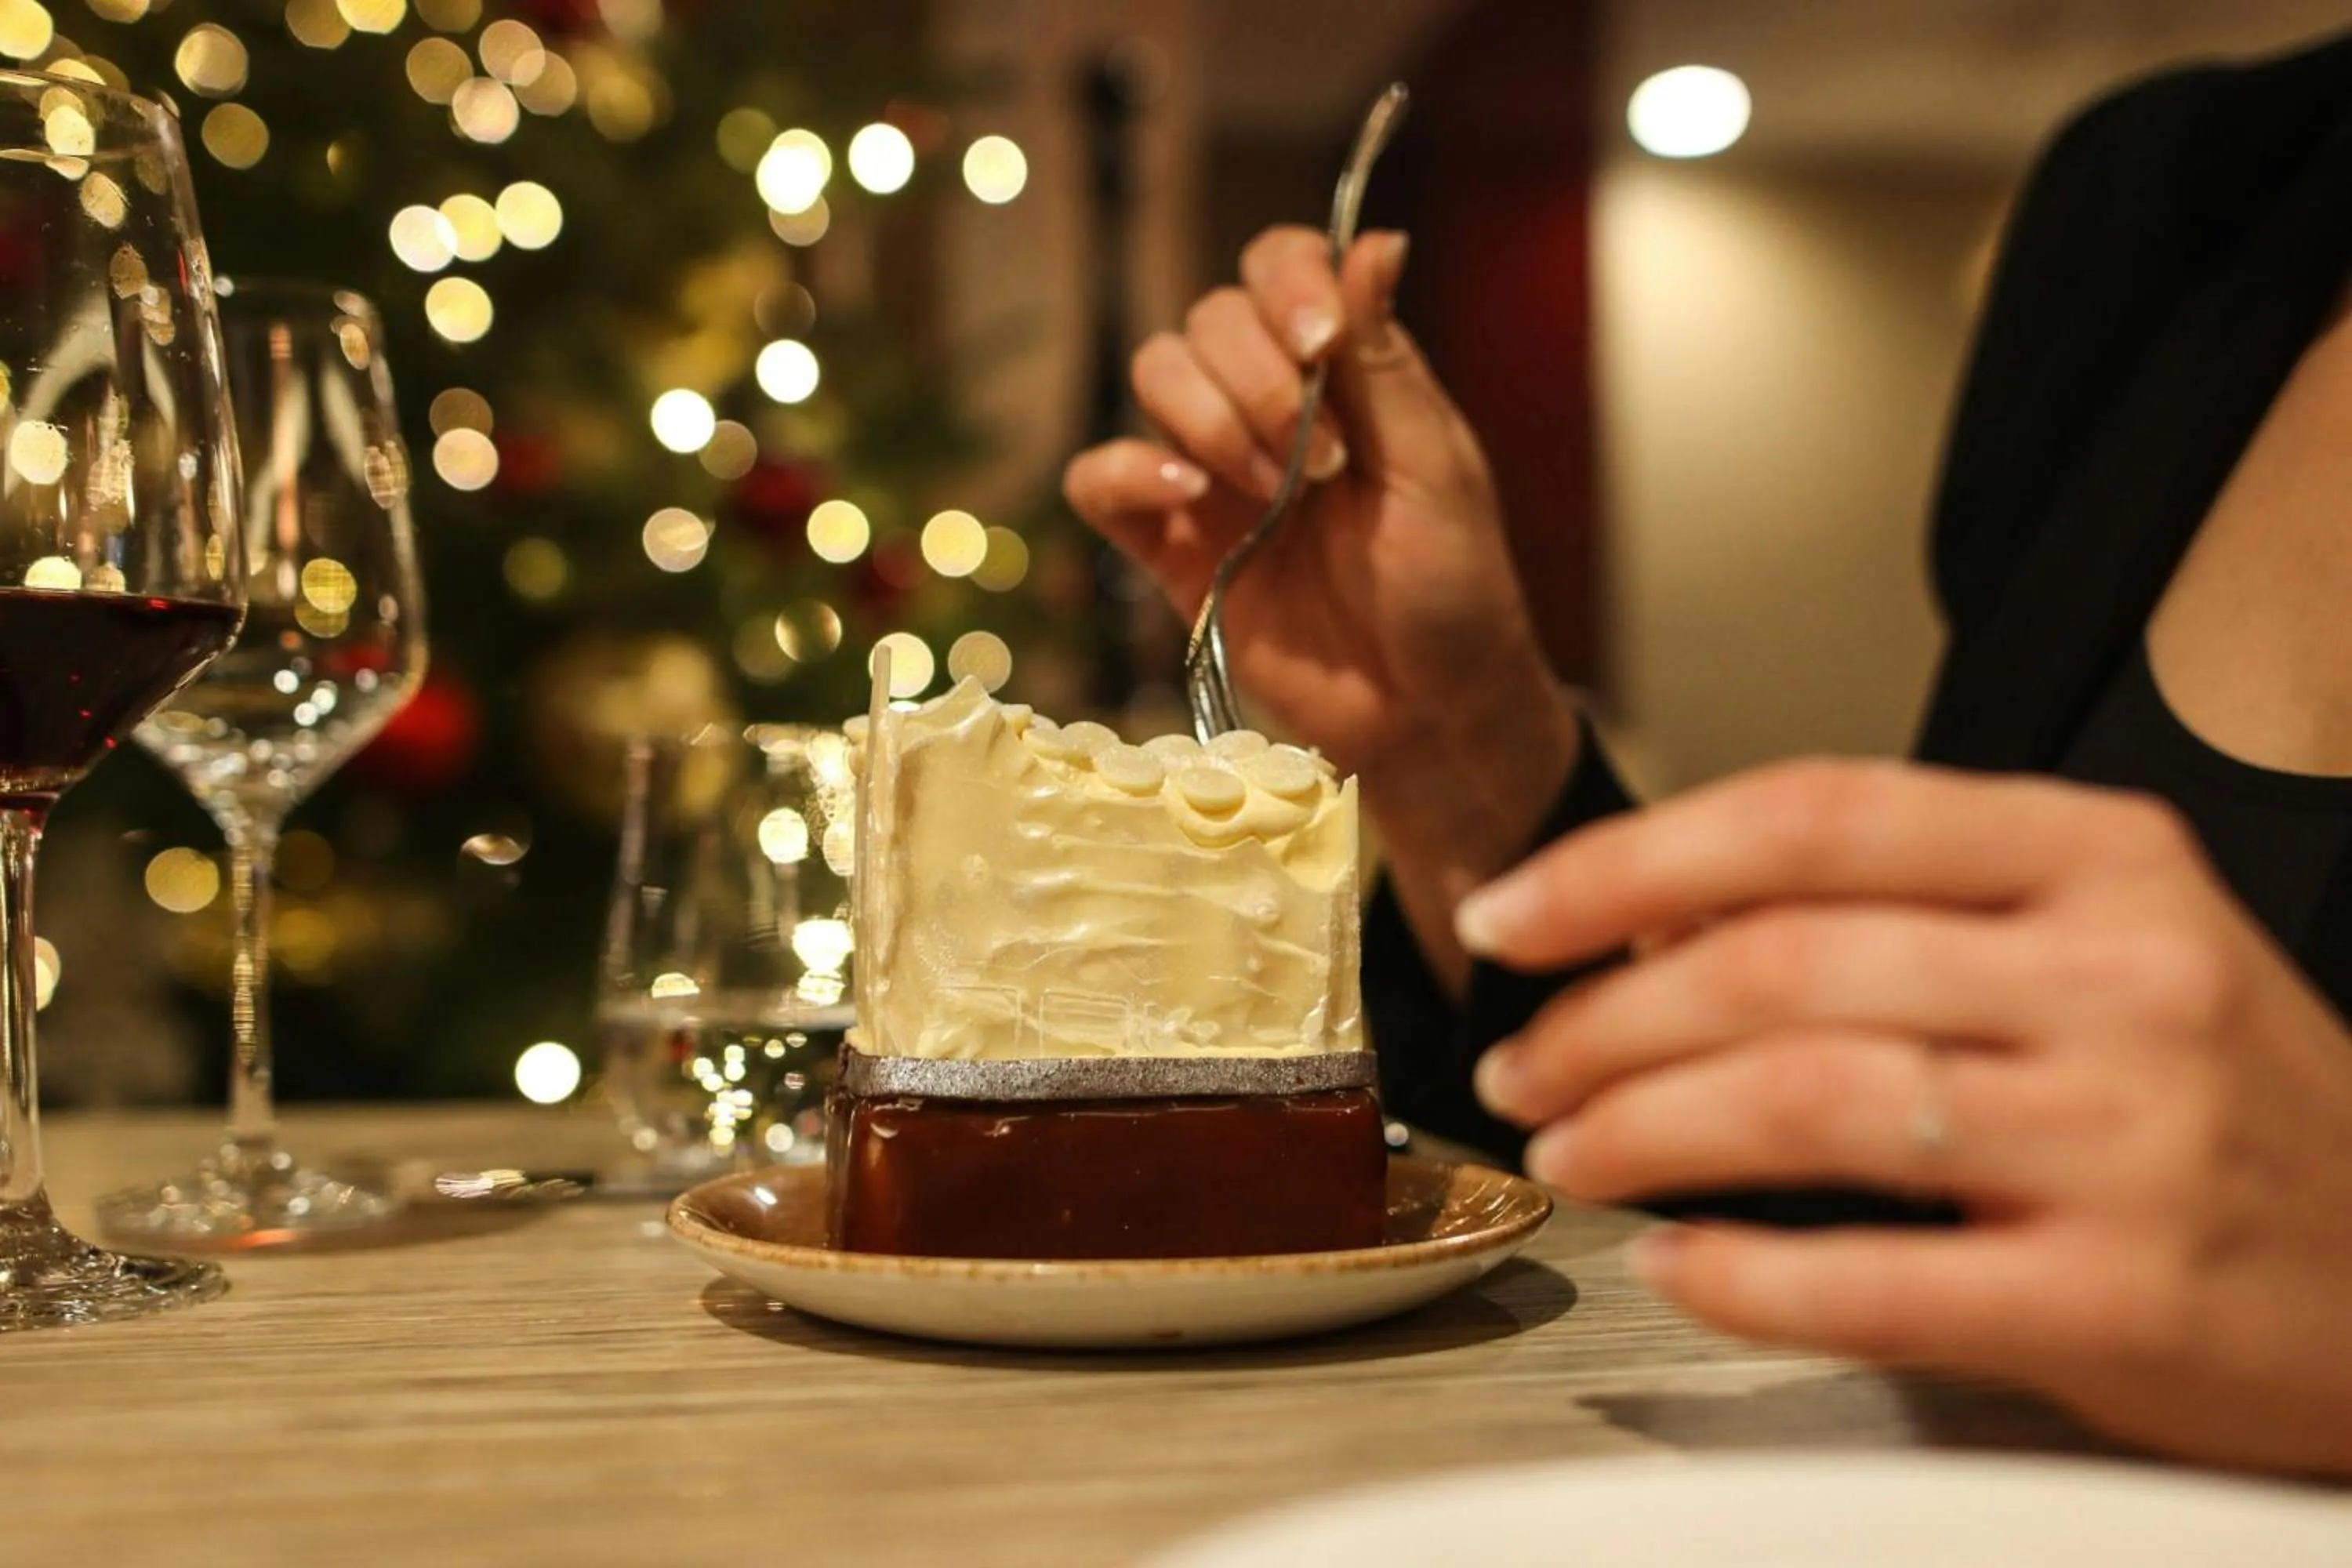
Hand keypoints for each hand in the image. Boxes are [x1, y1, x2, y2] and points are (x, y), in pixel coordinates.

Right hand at [1063, 227, 1578, 983]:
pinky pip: (1101, 480)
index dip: (1285, 284)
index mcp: (1341, 374)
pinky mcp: (1169, 548)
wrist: (1427, 714)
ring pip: (1152, 377)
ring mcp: (1213, 475)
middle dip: (1254, 376)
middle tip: (1321, 463)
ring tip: (1269, 491)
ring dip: (1204, 417)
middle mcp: (1267, 408)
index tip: (1320, 347)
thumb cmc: (1454, 592)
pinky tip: (1186, 496)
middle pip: (1206, 318)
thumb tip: (1378, 238)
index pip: (1280, 267)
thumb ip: (1386, 361)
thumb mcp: (1436, 469)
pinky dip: (1126, 470)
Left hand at [1458, 759, 2351, 1476]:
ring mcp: (2134, 1139)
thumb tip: (1651, 918)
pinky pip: (1876, 1281)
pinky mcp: (2126, 1301)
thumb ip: (1894, 909)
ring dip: (1642, 1128)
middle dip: (1602, 1019)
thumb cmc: (2219, 1098)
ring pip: (1807, 1098)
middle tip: (1522, 1065)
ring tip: (1570, 1151)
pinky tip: (1678, 1265)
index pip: (1814, 818)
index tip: (1513, 916)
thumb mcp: (2094, 945)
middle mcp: (2125, 978)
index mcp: (2101, 858)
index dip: (1627, 862)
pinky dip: (1741, 1277)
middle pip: (1781, 961)